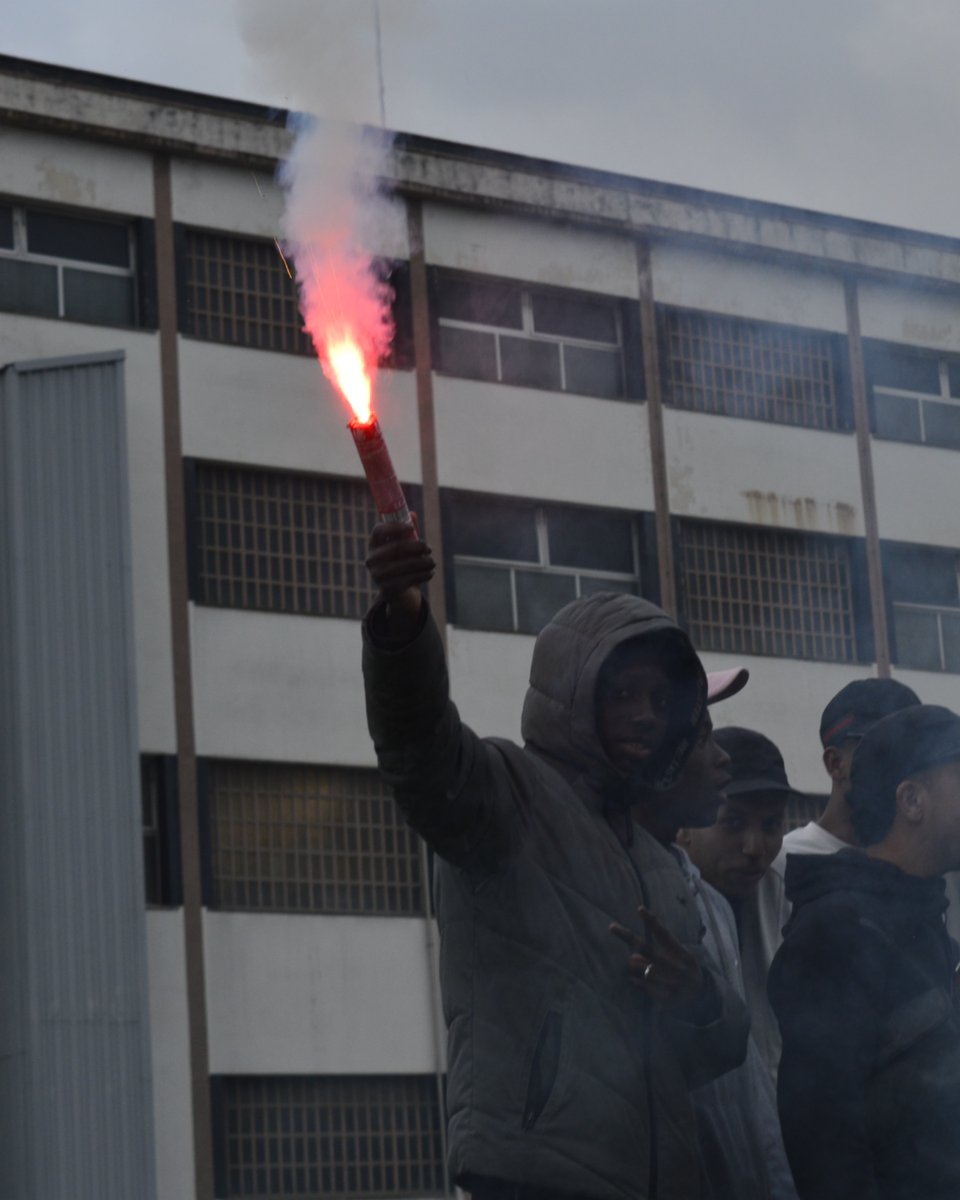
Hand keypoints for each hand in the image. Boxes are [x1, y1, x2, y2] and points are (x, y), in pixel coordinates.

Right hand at [365, 517, 434, 633]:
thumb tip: (412, 513)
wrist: (400, 593)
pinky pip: (408, 580)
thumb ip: (408, 532)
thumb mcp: (405, 547)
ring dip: (423, 562)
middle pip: (395, 548)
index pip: (378, 531)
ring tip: (433, 562)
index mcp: (374, 545)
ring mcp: (377, 576)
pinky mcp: (387, 590)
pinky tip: (430, 573)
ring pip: (405, 565)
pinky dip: (422, 575)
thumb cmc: (403, 563)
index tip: (411, 528)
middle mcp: (371, 560)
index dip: (395, 527)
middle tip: (429, 548)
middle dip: (417, 546)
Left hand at [610, 906, 704, 1007]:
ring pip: (648, 969)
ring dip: (636, 964)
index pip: (663, 933)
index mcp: (679, 952)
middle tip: (611, 926)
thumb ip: (655, 955)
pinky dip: (639, 982)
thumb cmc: (682, 972)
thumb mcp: (675, 960)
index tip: (639, 908)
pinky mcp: (669, 998)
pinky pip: (649, 989)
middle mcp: (676, 965)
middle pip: (649, 949)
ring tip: (631, 961)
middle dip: (629, 937)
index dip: (651, 921)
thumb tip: (631, 957)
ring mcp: (673, 982)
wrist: (702, 998)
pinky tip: (632, 978)